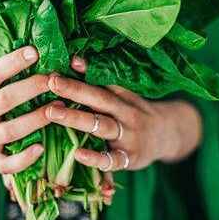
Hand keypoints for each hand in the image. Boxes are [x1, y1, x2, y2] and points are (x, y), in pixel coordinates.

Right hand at [0, 46, 56, 173]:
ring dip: (37, 119)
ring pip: (11, 130)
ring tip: (60, 107)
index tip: (34, 51)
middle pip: (6, 100)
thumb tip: (20, 40)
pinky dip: (23, 159)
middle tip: (56, 78)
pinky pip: (5, 164)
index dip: (12, 63)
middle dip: (33, 88)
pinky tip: (41, 148)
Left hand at [44, 56, 202, 170]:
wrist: (168, 136)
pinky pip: (111, 160)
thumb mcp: (122, 96)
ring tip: (52, 112)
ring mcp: (128, 137)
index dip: (78, 77)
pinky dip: (95, 158)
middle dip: (74, 91)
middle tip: (50, 83)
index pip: (99, 84)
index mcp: (122, 97)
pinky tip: (77, 154)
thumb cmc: (134, 113)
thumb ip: (98, 81)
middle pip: (99, 100)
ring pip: (102, 126)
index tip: (54, 72)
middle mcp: (126, 114)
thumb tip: (73, 60)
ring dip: (76, 119)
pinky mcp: (129, 159)